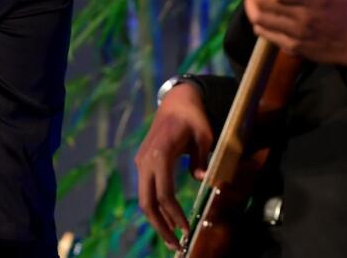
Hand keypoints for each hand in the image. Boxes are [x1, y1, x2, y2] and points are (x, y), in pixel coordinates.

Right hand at [134, 83, 212, 250]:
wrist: (176, 102)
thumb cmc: (193, 118)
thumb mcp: (204, 136)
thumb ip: (202, 159)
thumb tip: (203, 181)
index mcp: (160, 154)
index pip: (164, 193)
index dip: (175, 214)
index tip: (186, 229)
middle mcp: (145, 160)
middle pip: (147, 201)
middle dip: (160, 226)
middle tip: (175, 245)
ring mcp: (142, 162)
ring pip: (144, 198)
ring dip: (156, 220)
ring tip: (171, 238)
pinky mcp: (143, 164)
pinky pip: (147, 190)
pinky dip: (156, 207)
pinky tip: (168, 219)